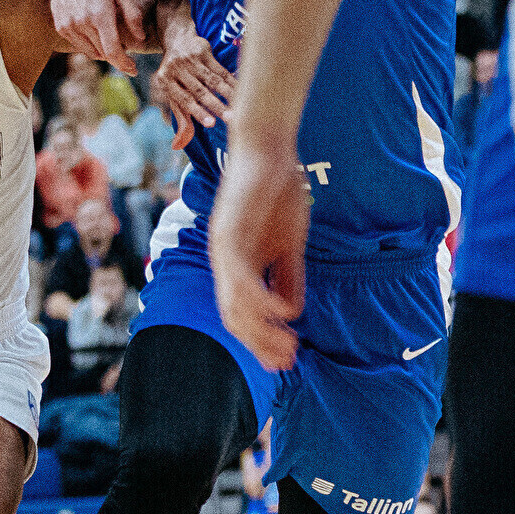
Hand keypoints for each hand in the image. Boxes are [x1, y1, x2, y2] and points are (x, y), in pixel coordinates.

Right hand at [46, 0, 149, 70]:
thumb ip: (133, 13)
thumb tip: (140, 38)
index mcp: (100, 14)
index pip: (113, 50)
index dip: (124, 64)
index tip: (133, 70)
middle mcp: (82, 23)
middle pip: (104, 53)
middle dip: (118, 56)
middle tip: (128, 52)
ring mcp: (69, 26)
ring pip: (92, 52)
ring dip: (104, 51)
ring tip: (111, 37)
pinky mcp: (61, 27)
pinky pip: (80, 46)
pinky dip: (91, 45)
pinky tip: (96, 31)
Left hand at [151, 22, 235, 140]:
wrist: (177, 41)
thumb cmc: (177, 76)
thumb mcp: (174, 95)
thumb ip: (181, 118)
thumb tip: (179, 144)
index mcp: (166, 82)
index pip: (184, 100)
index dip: (199, 112)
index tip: (212, 124)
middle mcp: (176, 69)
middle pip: (199, 91)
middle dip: (216, 106)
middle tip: (232, 118)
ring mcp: (190, 59)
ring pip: (212, 80)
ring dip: (228, 94)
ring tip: (242, 106)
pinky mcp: (203, 51)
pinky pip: (220, 69)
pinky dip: (232, 81)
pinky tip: (243, 90)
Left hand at [208, 134, 306, 369]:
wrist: (267, 148)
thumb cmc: (277, 192)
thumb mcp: (288, 245)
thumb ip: (288, 278)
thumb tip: (292, 315)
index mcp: (234, 266)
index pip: (240, 315)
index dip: (260, 341)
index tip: (285, 361)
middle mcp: (222, 262)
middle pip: (233, 317)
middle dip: (259, 345)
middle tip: (286, 365)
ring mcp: (223, 248)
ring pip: (233, 303)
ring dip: (259, 331)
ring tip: (286, 347)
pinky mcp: (230, 232)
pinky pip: (241, 275)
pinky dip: (259, 299)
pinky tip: (282, 315)